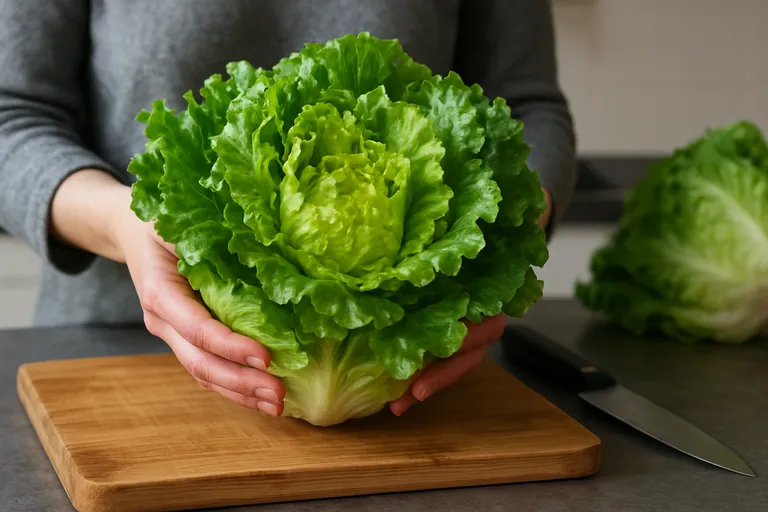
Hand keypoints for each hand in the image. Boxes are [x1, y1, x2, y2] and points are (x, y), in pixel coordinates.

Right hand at [108, 189, 285, 416]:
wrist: (130, 230)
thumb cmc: (163, 220)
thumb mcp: (183, 223)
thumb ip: (213, 243)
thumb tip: (272, 256)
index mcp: (160, 292)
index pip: (198, 328)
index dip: (231, 346)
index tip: (266, 358)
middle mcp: (162, 320)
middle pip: (200, 362)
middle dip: (240, 382)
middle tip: (278, 396)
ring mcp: (170, 333)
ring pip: (202, 373)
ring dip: (239, 393)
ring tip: (275, 406)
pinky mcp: (182, 338)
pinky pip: (205, 369)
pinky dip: (232, 386)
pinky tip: (259, 396)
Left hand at [388, 187, 550, 415]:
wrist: (508, 218)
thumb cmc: (501, 220)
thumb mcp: (502, 218)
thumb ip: (496, 223)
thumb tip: (507, 209)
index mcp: (497, 293)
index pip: (487, 326)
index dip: (467, 341)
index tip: (443, 354)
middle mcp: (487, 312)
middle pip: (469, 353)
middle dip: (440, 376)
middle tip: (410, 394)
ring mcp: (471, 321)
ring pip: (455, 360)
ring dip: (428, 383)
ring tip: (398, 405)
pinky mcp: (451, 323)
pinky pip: (441, 353)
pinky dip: (422, 371)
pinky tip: (397, 388)